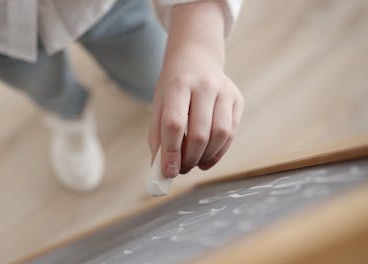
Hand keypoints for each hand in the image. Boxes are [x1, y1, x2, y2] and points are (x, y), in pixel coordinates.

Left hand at [148, 0, 243, 177]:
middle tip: (180, 170)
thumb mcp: (159, 104)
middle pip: (199, 133)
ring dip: (204, 157)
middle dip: (188, 159)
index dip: (171, 151)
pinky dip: (218, 153)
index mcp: (178, 85)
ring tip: (191, 163)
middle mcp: (204, 85)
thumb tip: (162, 171)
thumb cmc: (173, 88)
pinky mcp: (237, 99)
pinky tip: (205, 159)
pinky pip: (231, 133)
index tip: (168, 172)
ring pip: (220, 135)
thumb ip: (158, 137)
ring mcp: (225, 91)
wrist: (196, 58)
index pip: (174, 123)